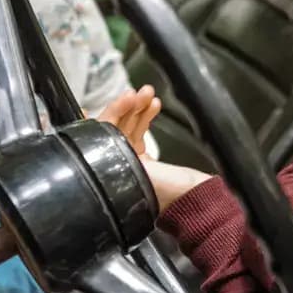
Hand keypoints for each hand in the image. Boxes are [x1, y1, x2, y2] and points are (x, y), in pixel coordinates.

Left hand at [95, 85, 210, 209]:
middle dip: (128, 106)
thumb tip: (95, 126)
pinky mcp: (147, 161)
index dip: (113, 111)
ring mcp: (132, 163)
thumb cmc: (170, 194)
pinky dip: (146, 117)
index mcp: (110, 171)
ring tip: (148, 93)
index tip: (125, 97)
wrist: (198, 201)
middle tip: (139, 92)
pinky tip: (153, 105)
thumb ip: (117, 150)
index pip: (104, 133)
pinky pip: (140, 133)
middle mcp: (117, 166)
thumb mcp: (138, 171)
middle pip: (116, 127)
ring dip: (138, 108)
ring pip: (129, 127)